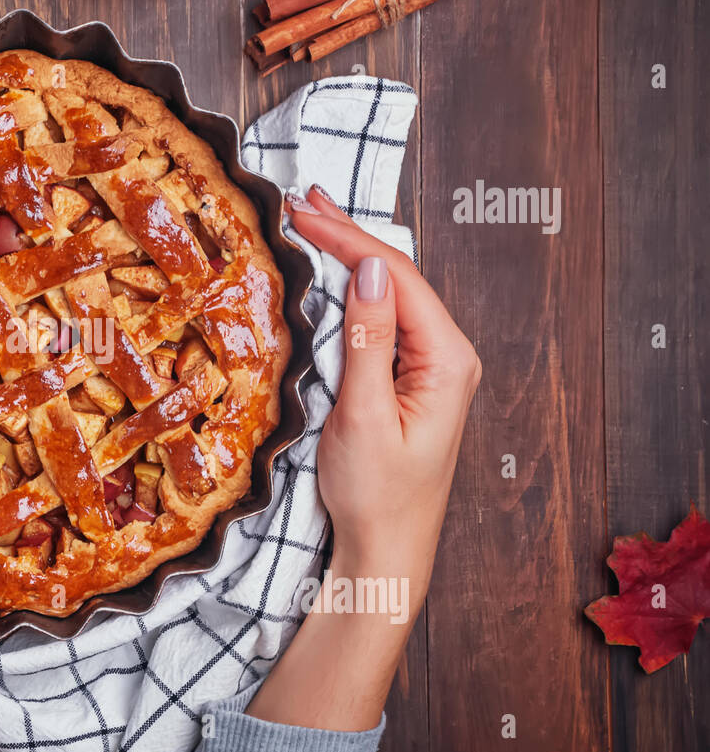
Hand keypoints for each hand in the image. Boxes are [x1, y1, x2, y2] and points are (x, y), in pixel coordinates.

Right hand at [246, 185, 479, 730]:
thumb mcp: (363, 415)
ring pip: (390, 295)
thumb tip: (366, 273)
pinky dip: (354, 291)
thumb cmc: (377, 495)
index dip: (349, 240)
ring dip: (351, 257)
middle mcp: (447, 356)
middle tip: (303, 200)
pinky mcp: (410, 381)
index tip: (303, 215)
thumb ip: (368, 341)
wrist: (386, 551)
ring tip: (315, 221)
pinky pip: (384, 321)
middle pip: (397, 278)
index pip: (397, 279)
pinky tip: (335, 273)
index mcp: (447, 360)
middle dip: (350, 236)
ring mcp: (431, 368)